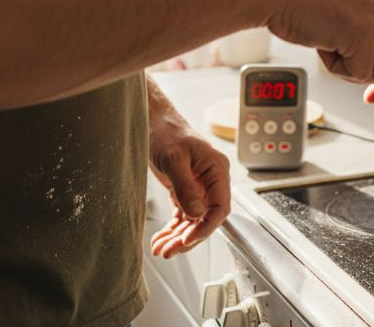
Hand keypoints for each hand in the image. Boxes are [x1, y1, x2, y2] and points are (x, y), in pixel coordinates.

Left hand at [148, 123, 230, 258]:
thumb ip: (185, 186)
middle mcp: (211, 181)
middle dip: (187, 238)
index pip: (220, 207)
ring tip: (160, 249)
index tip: (187, 239)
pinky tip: (161, 239)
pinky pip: (183, 216)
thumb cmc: (167, 132)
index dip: (205, 227)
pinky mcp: (186, 191)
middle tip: (168, 251)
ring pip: (193, 221)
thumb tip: (196, 212)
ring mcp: (199, 188)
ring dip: (178, 238)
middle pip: (206, 219)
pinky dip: (172, 230)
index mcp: (217, 170)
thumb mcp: (174, 158)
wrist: (154, 122)